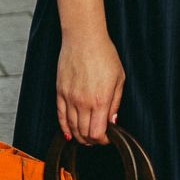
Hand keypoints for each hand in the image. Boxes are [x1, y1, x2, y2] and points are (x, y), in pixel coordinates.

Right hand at [55, 30, 124, 144]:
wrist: (84, 39)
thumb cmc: (104, 55)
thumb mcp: (119, 78)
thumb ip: (115, 103)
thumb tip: (112, 121)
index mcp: (100, 100)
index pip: (98, 132)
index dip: (103, 140)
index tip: (107, 138)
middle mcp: (83, 102)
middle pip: (84, 133)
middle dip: (92, 140)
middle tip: (98, 138)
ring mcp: (69, 98)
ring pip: (71, 127)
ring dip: (79, 136)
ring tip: (85, 137)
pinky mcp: (60, 92)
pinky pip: (60, 115)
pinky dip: (64, 127)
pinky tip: (68, 133)